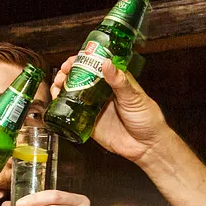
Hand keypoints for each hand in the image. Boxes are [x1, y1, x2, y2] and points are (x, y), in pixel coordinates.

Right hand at [48, 54, 171, 162]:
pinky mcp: (89, 123)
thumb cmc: (147, 119)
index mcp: (115, 82)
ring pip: (74, 94)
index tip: (74, 59)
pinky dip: (63, 106)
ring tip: (58, 85)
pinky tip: (58, 101)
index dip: (83, 60)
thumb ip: (119, 81)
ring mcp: (95, 107)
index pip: (96, 65)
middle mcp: (103, 93)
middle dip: (69, 73)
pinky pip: (73, 113)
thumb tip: (107, 64)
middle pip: (81, 78)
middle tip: (63, 72)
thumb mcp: (134, 97)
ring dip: (63, 87)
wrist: (147, 146)